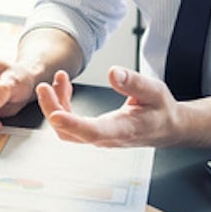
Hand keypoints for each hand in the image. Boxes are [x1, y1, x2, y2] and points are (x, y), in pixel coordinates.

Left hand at [36, 66, 183, 146]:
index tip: (55, 115)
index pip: (93, 132)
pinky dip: (62, 105)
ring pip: (66, 129)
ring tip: (57, 79)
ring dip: (55, 105)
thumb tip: (113, 73)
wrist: (166, 127)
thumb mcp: (154, 91)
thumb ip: (133, 82)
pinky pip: (70, 123)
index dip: (72, 124)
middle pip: (70, 133)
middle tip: (43, 87)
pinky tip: (64, 87)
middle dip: (52, 110)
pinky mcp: (92, 132)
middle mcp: (106, 138)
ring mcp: (97, 137)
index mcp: (123, 129)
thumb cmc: (161, 110)